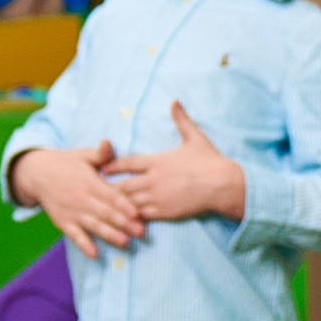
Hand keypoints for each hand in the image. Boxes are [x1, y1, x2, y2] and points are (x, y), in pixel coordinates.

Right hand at [10, 137, 145, 259]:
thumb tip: (108, 142)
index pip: (110, 195)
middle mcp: (82, 199)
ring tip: (124, 242)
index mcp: (90, 182)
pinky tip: (94, 254)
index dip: (124, 205)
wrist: (37, 173)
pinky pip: (75, 235)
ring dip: (109, 234)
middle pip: (106, 213)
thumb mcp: (83, 155)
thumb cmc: (66, 163)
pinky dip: (84, 244)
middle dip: (124, 223)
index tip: (138, 213)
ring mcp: (73, 212)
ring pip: (94, 225)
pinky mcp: (63, 222)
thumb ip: (100, 153)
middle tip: (141, 232)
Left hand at [114, 101, 246, 226]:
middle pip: (123, 185)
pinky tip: (125, 219)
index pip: (128, 163)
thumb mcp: (194, 137)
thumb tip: (175, 101)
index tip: (102, 169)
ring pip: (130, 202)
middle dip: (110, 189)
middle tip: (96, 192)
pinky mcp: (165, 212)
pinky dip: (133, 216)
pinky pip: (143, 215)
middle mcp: (154, 180)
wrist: (223, 185)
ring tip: (106, 207)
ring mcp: (158, 198)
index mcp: (158, 161)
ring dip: (119, 204)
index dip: (113, 166)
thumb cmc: (209, 161)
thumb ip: (181, 120)